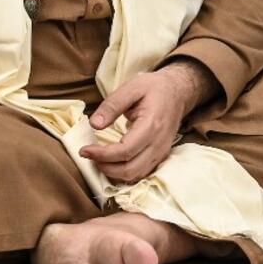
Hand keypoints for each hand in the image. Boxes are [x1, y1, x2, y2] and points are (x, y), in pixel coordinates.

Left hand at [80, 60, 217, 183]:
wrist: (178, 92)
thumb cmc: (154, 88)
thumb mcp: (131, 88)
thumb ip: (112, 105)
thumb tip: (94, 124)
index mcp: (152, 125)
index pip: (125, 151)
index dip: (102, 155)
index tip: (84, 150)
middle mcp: (159, 143)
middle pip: (129, 169)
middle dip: (105, 167)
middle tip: (89, 155)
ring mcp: (162, 152)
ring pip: (135, 175)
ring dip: (113, 172)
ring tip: (99, 159)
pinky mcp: (161, 156)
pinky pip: (141, 172)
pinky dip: (124, 172)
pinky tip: (113, 162)